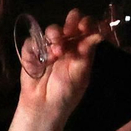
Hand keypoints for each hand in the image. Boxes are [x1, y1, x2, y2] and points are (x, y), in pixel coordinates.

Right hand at [19, 9, 101, 124]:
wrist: (45, 107)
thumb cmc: (67, 93)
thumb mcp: (80, 74)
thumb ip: (87, 53)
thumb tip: (98, 35)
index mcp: (81, 49)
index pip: (86, 30)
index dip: (87, 24)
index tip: (85, 24)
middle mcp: (66, 45)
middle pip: (69, 25)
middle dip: (70, 23)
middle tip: (70, 28)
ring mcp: (48, 47)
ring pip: (51, 30)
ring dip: (55, 36)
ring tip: (57, 51)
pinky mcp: (31, 52)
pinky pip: (32, 42)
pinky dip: (37, 47)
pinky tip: (43, 60)